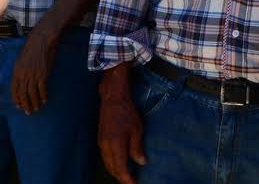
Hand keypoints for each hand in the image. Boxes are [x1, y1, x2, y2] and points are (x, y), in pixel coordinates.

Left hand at [11, 28, 58, 113]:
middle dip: (26, 105)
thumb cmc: (32, 49)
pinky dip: (43, 96)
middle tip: (29, 112)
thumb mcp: (21, 61)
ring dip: (34, 103)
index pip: (14, 90)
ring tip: (37, 108)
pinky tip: (45, 100)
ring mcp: (33, 76)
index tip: (19, 106)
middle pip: (23, 94)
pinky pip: (42, 89)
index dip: (17, 100)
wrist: (41, 42)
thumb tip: (22, 81)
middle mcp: (23, 76)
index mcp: (16, 73)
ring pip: (32, 94)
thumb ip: (20, 72)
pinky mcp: (43, 75)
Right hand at [98, 66, 146, 183]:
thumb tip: (141, 162)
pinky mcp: (100, 139)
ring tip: (127, 175)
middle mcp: (105, 147)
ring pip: (107, 164)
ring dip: (116, 171)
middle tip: (132, 181)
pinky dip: (112, 164)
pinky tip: (119, 163)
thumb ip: (137, 148)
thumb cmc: (127, 112)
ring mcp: (101, 143)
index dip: (127, 179)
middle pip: (112, 169)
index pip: (120, 168)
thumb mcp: (137, 129)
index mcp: (115, 145)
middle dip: (121, 177)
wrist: (113, 99)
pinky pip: (105, 157)